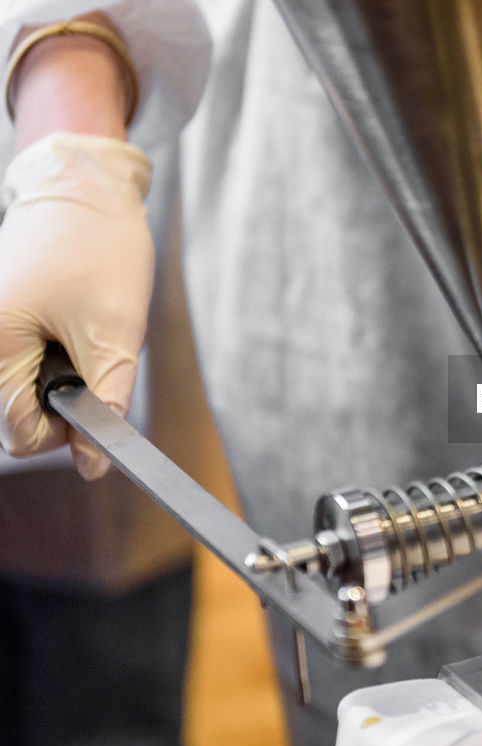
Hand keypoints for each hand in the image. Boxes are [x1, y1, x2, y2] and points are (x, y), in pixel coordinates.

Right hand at [0, 132, 153, 478]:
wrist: (86, 187)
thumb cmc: (99, 250)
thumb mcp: (114, 334)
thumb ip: (104, 404)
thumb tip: (93, 468)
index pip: (20, 434)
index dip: (69, 435)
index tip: (104, 405)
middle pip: (21, 414)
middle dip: (68, 398)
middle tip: (96, 352)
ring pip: (30, 389)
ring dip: (66, 376)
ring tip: (84, 329)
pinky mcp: (0, 320)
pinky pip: (29, 361)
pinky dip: (60, 354)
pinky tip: (73, 321)